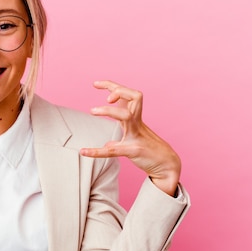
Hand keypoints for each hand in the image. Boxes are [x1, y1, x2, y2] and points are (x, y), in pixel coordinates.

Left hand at [79, 80, 180, 195]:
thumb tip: (108, 145)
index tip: (96, 84)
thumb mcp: (134, 142)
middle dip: (119, 90)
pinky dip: (97, 151)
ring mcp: (136, 136)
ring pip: (126, 116)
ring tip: (92, 111)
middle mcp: (137, 123)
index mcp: (136, 119)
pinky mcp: (134, 151)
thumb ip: (120, 140)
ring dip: (109, 110)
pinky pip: (114, 150)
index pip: (127, 95)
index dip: (112, 86)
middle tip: (106, 97)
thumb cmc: (151, 153)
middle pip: (134, 97)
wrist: (167, 166)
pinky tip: (83, 152)